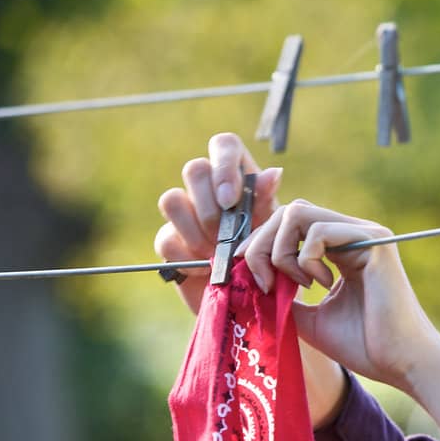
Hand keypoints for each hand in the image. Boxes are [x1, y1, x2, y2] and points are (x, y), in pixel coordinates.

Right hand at [153, 132, 282, 315]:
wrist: (252, 295)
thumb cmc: (267, 253)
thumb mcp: (273, 229)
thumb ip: (267, 203)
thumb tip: (273, 174)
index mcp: (238, 176)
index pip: (223, 145)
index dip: (224, 166)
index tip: (230, 200)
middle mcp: (208, 187)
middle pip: (194, 169)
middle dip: (211, 208)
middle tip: (227, 236)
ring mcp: (185, 212)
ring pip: (172, 200)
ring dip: (196, 232)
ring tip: (217, 255)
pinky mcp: (170, 240)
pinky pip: (166, 239)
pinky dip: (187, 258)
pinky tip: (205, 270)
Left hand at [235, 198, 439, 392]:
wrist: (403, 364)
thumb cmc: (365, 346)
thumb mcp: (310, 318)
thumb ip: (283, 295)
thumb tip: (249, 280)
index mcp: (342, 249)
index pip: (290, 225)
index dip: (261, 243)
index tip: (247, 274)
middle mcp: (354, 234)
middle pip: (289, 211)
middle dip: (261, 244)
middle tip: (260, 280)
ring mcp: (365, 234)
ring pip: (298, 213)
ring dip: (281, 250)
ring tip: (296, 284)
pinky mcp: (374, 242)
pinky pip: (320, 230)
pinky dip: (306, 258)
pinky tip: (320, 284)